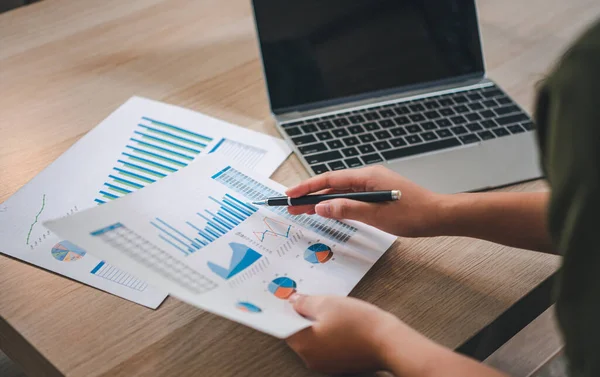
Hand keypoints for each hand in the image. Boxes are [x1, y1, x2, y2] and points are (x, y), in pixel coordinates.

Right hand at [286, 166, 443, 236]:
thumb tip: (322, 207)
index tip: (290, 194)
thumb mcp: (376, 215)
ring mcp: (372, 185)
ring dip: (321, 201)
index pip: (330, 179)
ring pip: (340, 192)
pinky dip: (336, 204)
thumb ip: (347, 210)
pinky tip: (327, 211)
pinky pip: (350, 197)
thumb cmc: (413, 214)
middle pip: (332, 185)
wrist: (438, 215)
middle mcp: (367, 177)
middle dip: (310, 195)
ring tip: (302, 210)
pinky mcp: (376, 194)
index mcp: (367, 176)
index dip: (307, 187)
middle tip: (290, 206)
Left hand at [286, 294, 509, 376]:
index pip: (285, 326)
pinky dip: (331, 333)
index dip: (287, 310)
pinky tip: (341, 320)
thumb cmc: (359, 322)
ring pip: (315, 339)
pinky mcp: (342, 364)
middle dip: (304, 315)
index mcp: (304, 345)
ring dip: (318, 323)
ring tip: (329, 306)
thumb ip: (305, 303)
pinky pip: (329, 345)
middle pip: (300, 333)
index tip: (288, 298)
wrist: (389, 341)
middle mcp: (311, 359)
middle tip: (310, 297)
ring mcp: (327, 365)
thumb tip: (293, 301)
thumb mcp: (327, 303)